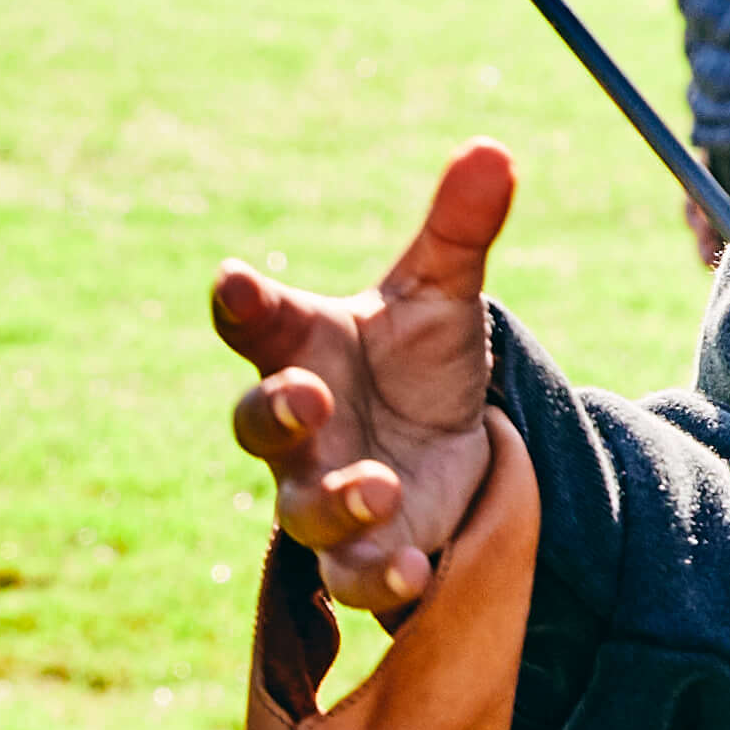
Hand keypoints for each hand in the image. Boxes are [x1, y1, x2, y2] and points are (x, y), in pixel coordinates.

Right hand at [215, 142, 518, 614]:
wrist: (449, 442)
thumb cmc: (418, 359)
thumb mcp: (442, 292)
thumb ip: (458, 229)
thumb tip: (494, 151)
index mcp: (302, 345)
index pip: (255, 320)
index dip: (241, 301)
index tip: (234, 281)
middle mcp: (300, 425)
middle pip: (257, 421)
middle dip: (276, 411)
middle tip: (308, 396)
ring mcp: (323, 491)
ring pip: (303, 510)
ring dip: (336, 503)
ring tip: (379, 489)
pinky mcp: (364, 551)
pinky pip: (353, 577)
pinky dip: (379, 578)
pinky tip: (416, 571)